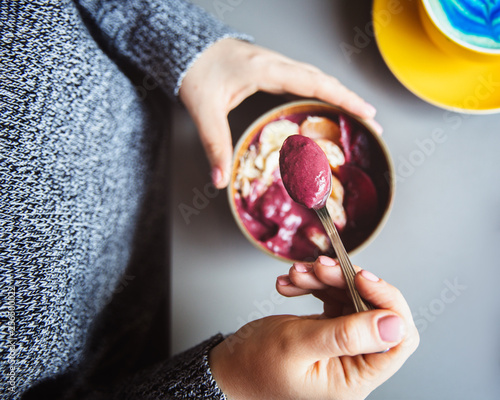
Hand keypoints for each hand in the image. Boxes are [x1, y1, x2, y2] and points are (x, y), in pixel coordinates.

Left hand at [179, 38, 381, 188]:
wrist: (187, 49)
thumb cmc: (195, 72)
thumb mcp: (204, 110)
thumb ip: (214, 146)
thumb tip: (221, 180)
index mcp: (265, 70)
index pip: (313, 82)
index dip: (343, 97)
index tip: (366, 112)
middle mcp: (275, 64)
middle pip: (323, 79)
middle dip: (350, 100)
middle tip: (372, 123)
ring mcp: (275, 64)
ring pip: (316, 78)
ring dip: (339, 95)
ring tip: (359, 116)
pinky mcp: (271, 70)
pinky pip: (304, 79)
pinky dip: (322, 92)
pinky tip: (327, 106)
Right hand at [208, 256, 418, 399]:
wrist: (229, 364)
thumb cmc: (256, 365)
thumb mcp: (298, 345)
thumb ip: (346, 335)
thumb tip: (394, 324)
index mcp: (355, 376)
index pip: (398, 339)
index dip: (386, 301)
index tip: (361, 277)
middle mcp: (354, 361)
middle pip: (372, 310)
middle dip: (346, 282)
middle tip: (320, 267)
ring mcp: (341, 344)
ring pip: (350, 298)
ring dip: (326, 279)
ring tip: (298, 274)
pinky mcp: (328, 329)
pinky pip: (332, 298)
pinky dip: (314, 285)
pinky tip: (293, 284)